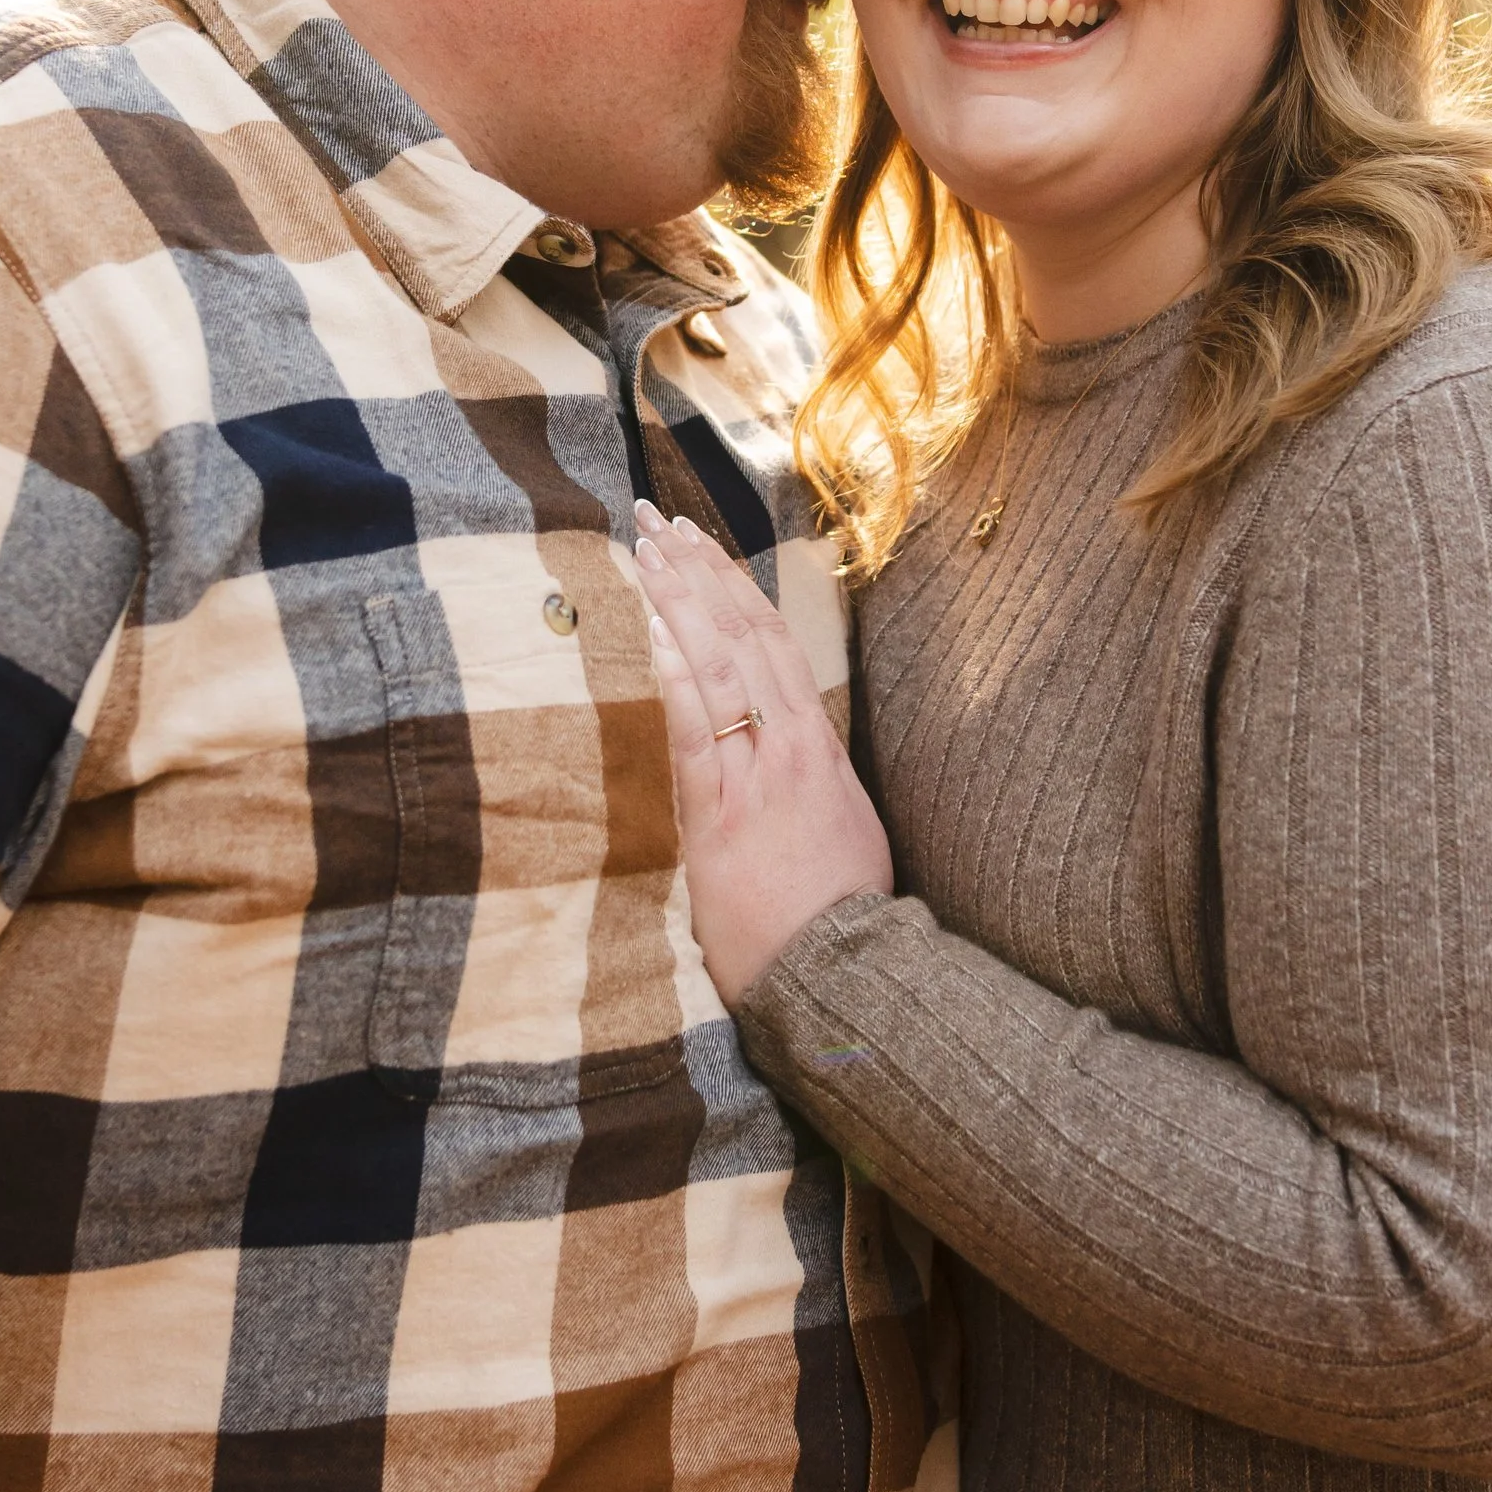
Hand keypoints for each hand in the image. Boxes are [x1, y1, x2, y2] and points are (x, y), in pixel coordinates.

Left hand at [633, 504, 892, 995]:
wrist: (843, 972)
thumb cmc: (839, 916)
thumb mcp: (838, 832)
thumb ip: (804, 788)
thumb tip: (780, 766)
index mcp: (820, 748)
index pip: (774, 645)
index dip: (735, 589)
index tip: (701, 544)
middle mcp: (793, 746)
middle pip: (746, 635)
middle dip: (700, 572)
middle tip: (660, 520)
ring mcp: (760, 773)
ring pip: (722, 665)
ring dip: (681, 601)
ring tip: (648, 549)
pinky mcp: (726, 812)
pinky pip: (700, 728)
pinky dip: (679, 673)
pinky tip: (656, 629)